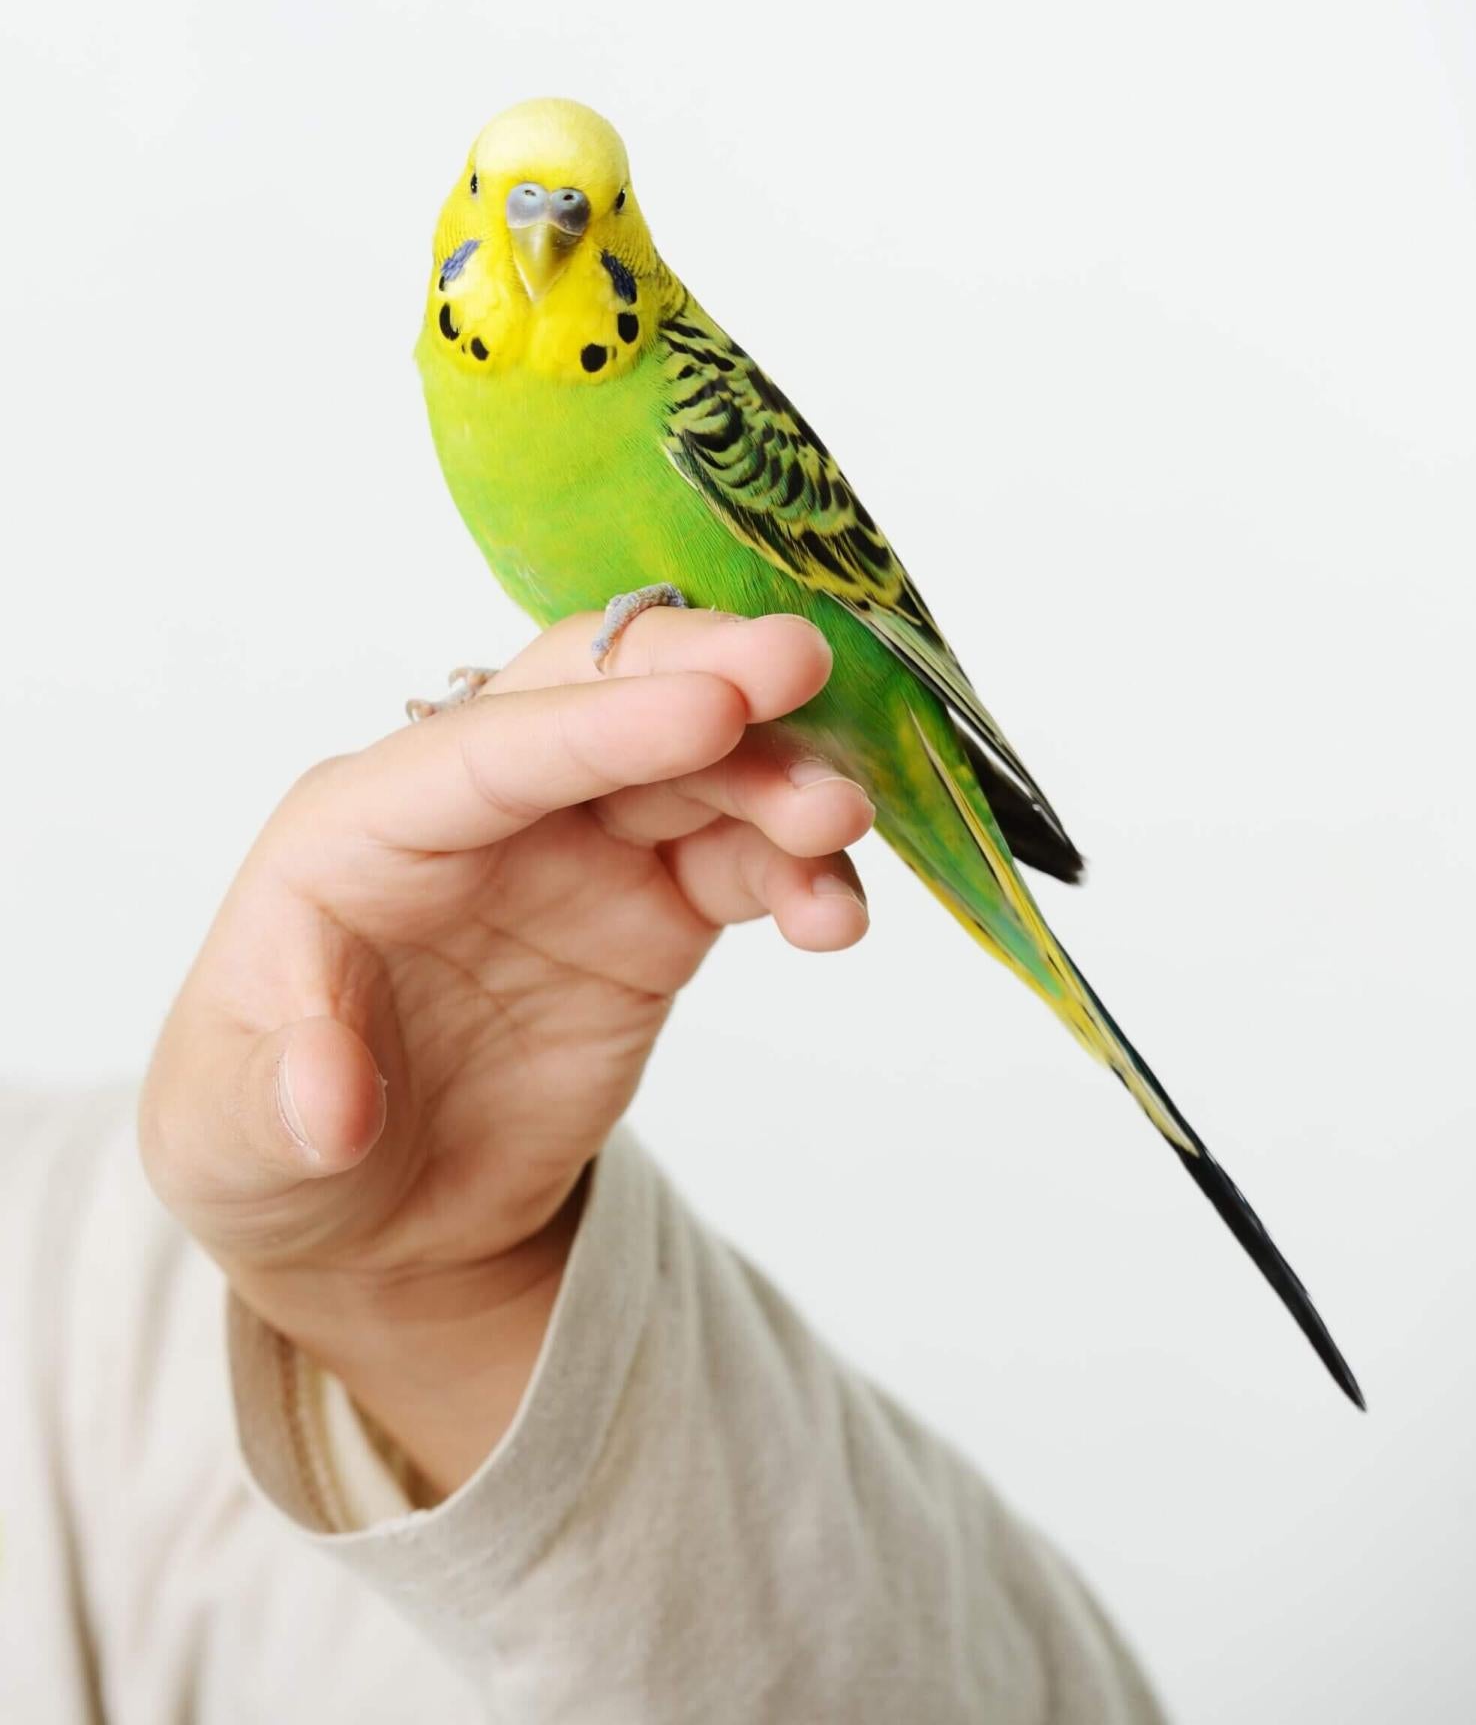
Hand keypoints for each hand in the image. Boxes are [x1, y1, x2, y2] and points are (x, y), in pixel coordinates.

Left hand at [141, 610, 873, 1494]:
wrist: (371, 1210)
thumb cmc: (265, 1131)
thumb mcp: (230, 1129)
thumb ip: (275, 1103)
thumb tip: (332, 1104)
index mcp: (365, 824)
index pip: (490, 748)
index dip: (601, 723)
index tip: (712, 707)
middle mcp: (481, 813)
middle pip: (599, 700)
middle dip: (702, 673)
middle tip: (804, 666)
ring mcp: (578, 854)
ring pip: (695, 773)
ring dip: (777, 779)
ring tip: (842, 826)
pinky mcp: (653, 912)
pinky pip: (742, 866)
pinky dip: (801, 876)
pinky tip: (834, 917)